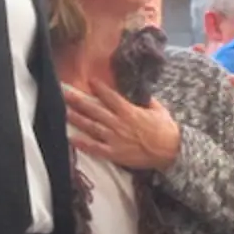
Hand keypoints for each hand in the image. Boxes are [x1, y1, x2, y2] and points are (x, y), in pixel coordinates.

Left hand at [64, 80, 181, 170]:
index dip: (98, 87)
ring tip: (64, 111)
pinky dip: (82, 144)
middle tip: (64, 92)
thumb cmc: (165, 129)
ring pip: (91, 127)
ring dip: (76, 118)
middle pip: (94, 109)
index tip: (89, 80)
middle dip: (78, 100)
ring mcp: (115, 139)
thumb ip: (145, 100)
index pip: (109, 96)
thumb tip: (138, 90)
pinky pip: (95, 148)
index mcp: (129, 111)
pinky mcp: (114, 153)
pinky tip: (71, 138)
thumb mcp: (158, 109)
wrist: (170, 151)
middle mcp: (118, 123)